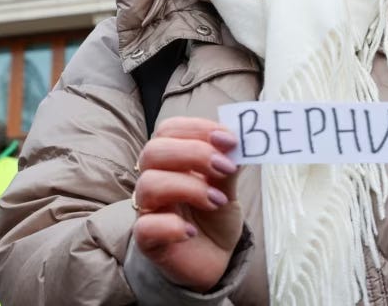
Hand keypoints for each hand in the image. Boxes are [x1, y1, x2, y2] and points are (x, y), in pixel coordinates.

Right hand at [133, 117, 241, 292]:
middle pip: (154, 151)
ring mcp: (147, 209)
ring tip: (217, 201)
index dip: (198, 129)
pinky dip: (171, 226)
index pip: (169, 130)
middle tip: (225, 168)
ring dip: (189, 188)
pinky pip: (145, 226)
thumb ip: (229, 165)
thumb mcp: (228, 187)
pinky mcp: (146, 240)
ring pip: (149, 184)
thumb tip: (241, 141)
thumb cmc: (215, 215)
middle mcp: (154, 179)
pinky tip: (191, 232)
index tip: (230, 140)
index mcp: (172, 159)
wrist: (214, 257)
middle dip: (194, 154)